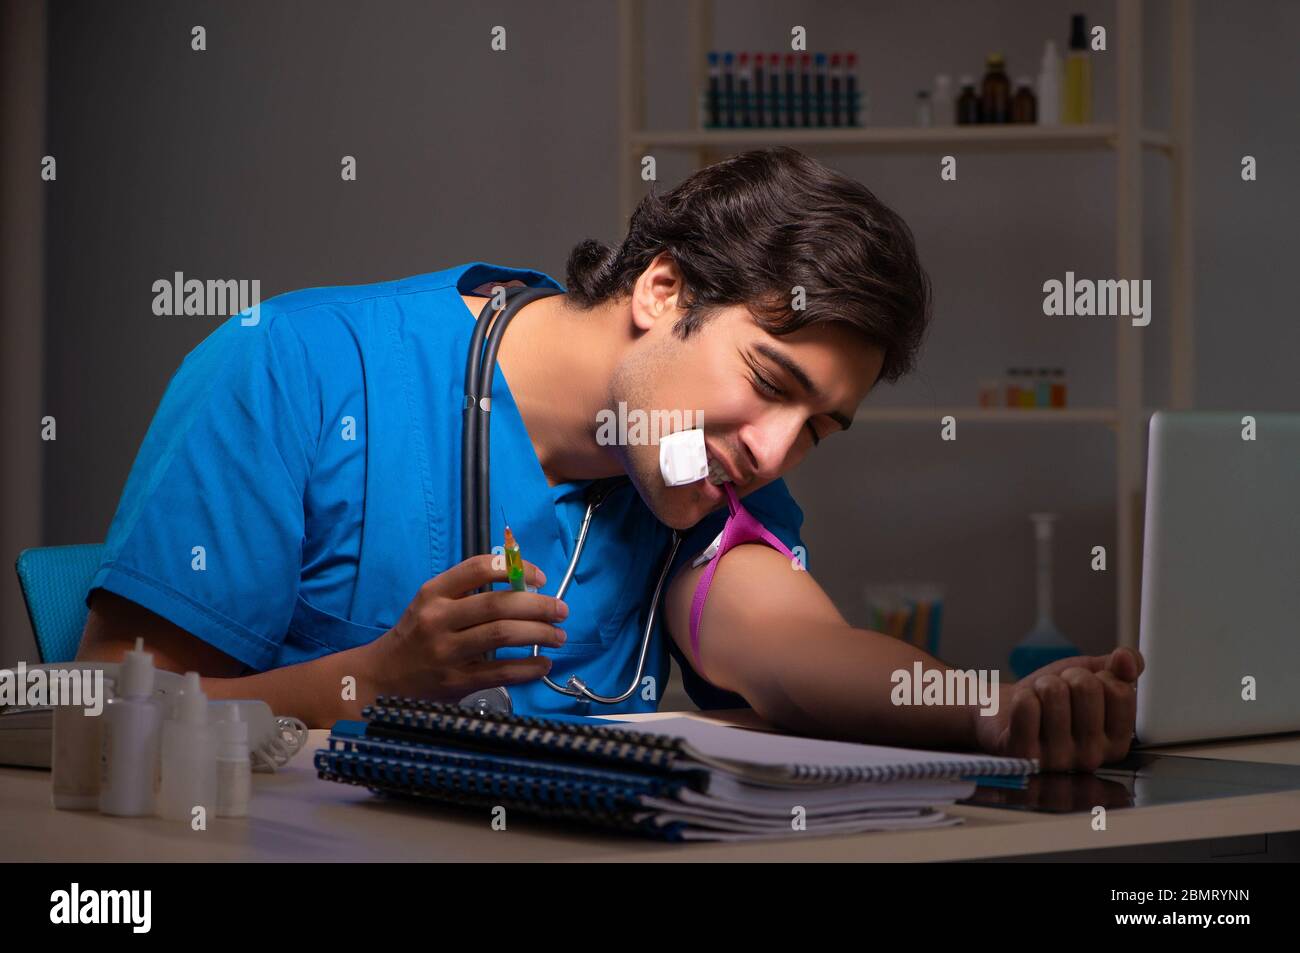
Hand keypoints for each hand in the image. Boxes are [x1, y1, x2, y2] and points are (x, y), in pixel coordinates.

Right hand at [359, 555, 567, 701]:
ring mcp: (446, 652)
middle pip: (499, 604)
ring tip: (559, 636)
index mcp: (434, 593)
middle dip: (539, 605)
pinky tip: (543, 664)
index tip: (541, 578)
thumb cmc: (416, 634)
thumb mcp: (432, 603)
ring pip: (502, 635)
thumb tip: (525, 584)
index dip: (516, 569)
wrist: (381, 677)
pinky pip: (501, 672)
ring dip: (540, 633)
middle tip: (561, 610)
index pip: (479, 568)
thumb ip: (469, 592)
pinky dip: (528, 668)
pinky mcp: (455, 682)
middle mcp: (439, 619)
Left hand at [973, 648, 1144, 771]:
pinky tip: (1021, 710)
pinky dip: (1021, 696)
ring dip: (1042, 685)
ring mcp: (1058, 759)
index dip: (1098, 676)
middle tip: (1057, 692)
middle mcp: (1092, 757)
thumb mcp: (1092, 677)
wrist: (1006, 712)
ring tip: (1039, 701)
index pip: (1121, 691)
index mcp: (1116, 742)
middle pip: (1087, 687)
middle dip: (1067, 677)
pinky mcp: (1024, 754)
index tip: (1085, 688)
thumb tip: (1127, 658)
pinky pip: (1026, 705)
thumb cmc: (1052, 699)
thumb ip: (1120, 668)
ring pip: (1054, 691)